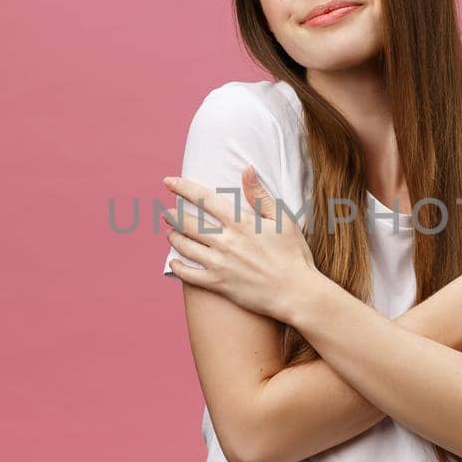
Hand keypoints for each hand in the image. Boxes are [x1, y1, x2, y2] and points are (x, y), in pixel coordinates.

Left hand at [161, 166, 318, 323]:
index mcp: (240, 222)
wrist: (296, 292)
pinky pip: (189, 275)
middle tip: (165, 212)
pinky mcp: (219, 284)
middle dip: (172, 215)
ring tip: (168, 232)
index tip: (169, 181)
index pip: (204, 198)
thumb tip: (247, 169)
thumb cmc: (293, 255)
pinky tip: (173, 262)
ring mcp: (220, 263)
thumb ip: (260, 195)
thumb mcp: (282, 219)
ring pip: (184, 247)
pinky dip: (178, 267)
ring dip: (172, 237)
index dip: (183, 188)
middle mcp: (226, 241)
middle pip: (187, 223)